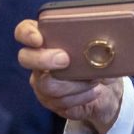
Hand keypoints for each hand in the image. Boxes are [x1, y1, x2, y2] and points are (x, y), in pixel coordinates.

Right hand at [14, 19, 122, 133]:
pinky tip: (93, 92)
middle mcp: (39, 60)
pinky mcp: (50, 101)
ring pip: (46, 85)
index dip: (27, 34)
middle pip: (25, 58)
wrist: (109, 89)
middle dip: (44, 59)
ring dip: (74, 83)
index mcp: (47, 39)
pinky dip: (80, 97)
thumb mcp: (101, 46)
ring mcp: (41, 82)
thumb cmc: (101, 61)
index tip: (39, 39)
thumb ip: (94, 39)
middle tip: (65, 59)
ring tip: (94, 80)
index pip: (24, 31)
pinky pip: (59, 102)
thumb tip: (97, 40)